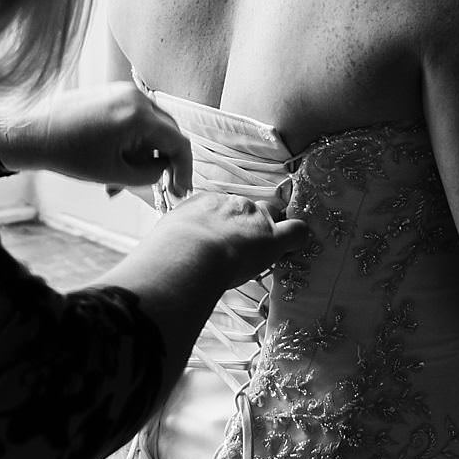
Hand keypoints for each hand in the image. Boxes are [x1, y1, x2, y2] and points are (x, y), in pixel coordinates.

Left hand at [0, 83, 193, 196]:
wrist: (32, 132)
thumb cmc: (68, 154)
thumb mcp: (115, 173)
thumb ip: (150, 174)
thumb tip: (164, 168)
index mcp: (139, 115)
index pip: (178, 142)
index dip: (184, 169)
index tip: (181, 190)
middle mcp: (136, 96)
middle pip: (167, 132)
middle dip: (162, 160)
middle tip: (159, 186)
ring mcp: (123, 91)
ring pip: (150, 126)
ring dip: (143, 153)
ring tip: (118, 179)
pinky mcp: (111, 92)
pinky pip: (134, 118)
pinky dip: (131, 140)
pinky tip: (114, 160)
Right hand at [144, 189, 308, 292]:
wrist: (187, 252)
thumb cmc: (167, 252)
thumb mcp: (164, 237)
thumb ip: (173, 239)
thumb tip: (161, 253)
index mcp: (204, 202)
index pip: (222, 209)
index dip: (224, 225)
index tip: (218, 240)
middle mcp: (232, 205)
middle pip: (249, 211)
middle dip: (247, 228)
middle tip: (237, 250)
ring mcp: (254, 219)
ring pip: (270, 221)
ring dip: (267, 236)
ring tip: (257, 256)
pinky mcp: (272, 238)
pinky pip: (296, 231)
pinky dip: (297, 237)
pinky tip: (294, 245)